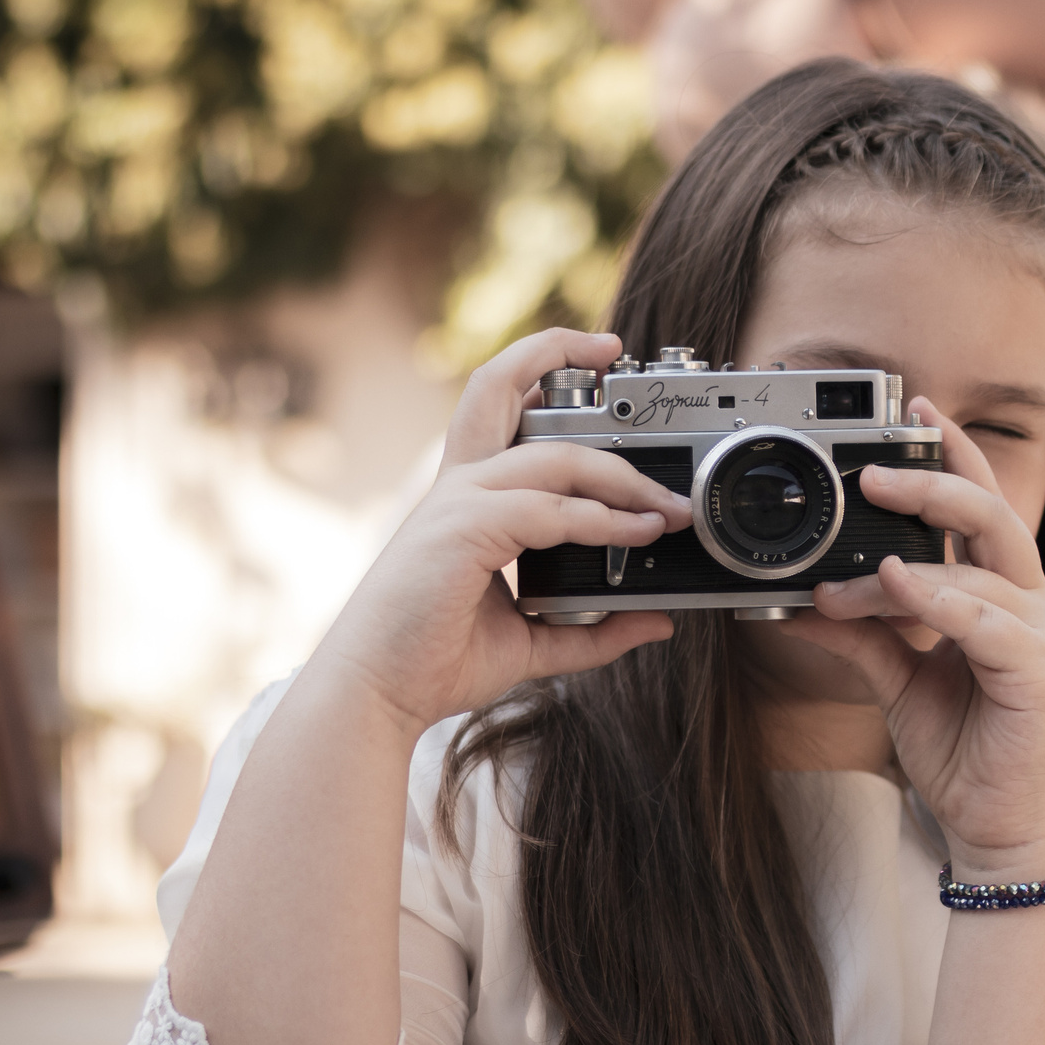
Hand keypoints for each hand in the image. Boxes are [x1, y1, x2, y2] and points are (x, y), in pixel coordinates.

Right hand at [305, 329, 694, 738]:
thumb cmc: (433, 662)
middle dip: (558, 352)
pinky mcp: (462, 530)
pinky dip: (601, 519)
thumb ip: (594, 630)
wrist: (377, 695)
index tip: (597, 360)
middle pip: (502, 387)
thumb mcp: (533, 642)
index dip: (542, 371)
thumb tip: (657, 621)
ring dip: (620, 473)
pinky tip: (637, 532)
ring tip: (667, 505)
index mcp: (466, 498)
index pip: (499, 409)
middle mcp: (458, 487)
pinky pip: (548, 509)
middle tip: (619, 350)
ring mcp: (457, 502)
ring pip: (551, 455)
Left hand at [774, 400, 1044, 879]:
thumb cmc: (964, 754)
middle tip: (871, 468)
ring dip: (906, 564)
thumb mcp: (897, 681)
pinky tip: (900, 587)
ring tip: (847, 572)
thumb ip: (859, 634)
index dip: (952, 455)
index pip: (981, 508)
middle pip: (993, 517)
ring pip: (983, 568)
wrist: (999, 832)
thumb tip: (797, 602)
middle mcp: (1028, 606)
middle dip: (934, 480)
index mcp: (1000, 597)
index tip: (912, 411)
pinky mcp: (1040, 677)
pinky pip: (990, 623)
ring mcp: (1041, 639)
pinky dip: (942, 600)